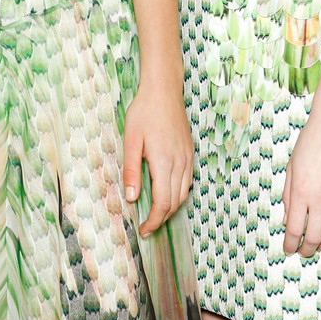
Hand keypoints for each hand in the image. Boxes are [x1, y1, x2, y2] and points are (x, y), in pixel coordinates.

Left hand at [123, 79, 193, 236]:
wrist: (163, 90)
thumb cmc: (144, 112)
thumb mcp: (131, 140)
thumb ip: (131, 170)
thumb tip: (131, 198)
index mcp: (164, 162)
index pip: (163, 202)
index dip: (154, 220)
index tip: (144, 230)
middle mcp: (180, 163)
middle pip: (175, 202)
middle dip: (162, 218)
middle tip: (147, 227)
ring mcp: (187, 157)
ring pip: (184, 193)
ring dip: (171, 208)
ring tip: (156, 214)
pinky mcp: (190, 152)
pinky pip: (188, 180)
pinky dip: (179, 193)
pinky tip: (168, 193)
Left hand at [281, 107, 320, 256]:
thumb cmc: (309, 143)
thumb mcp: (291, 168)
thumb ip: (289, 195)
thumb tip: (288, 220)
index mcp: (301, 191)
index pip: (294, 229)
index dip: (291, 244)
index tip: (289, 249)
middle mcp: (320, 198)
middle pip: (314, 236)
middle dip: (307, 249)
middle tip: (303, 251)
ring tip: (318, 244)